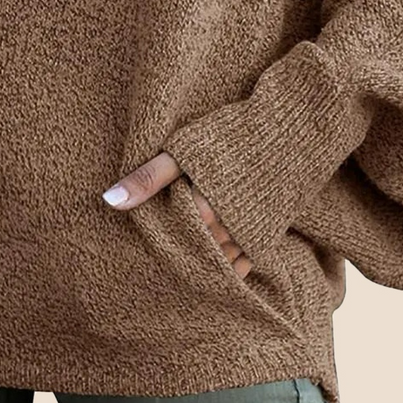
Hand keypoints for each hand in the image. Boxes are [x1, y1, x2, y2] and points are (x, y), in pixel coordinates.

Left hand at [102, 152, 253, 278]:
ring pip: (214, 263)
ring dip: (199, 261)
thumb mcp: (185, 151)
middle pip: (191, 253)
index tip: (144, 235)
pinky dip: (225, 269)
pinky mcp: (266, 238)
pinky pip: (241, 267)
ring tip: (184, 252)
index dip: (154, 236)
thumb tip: (109, 200)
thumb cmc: (234, 137)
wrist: (293, 134)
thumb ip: (149, 178)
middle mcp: (226, 233)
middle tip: (162, 246)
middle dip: (176, 250)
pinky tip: (212, 262)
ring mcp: (249, 238)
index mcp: (203, 212)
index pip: (167, 239)